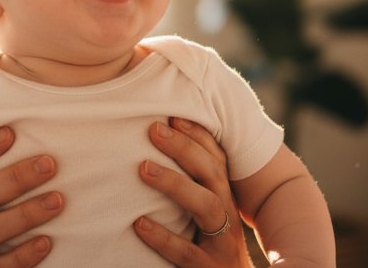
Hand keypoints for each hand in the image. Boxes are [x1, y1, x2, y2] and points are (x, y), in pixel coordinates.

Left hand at [134, 118, 254, 267]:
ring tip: (143, 168)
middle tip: (153, 129)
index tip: (173, 115)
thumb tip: (152, 154)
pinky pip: (186, 252)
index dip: (198, 135)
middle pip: (211, 173)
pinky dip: (163, 237)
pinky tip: (139, 223)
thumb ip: (191, 187)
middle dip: (184, 147)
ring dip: (174, 183)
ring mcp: (221, 243)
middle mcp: (228, 215)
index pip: (216, 159)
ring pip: (205, 205)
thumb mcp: (207, 216)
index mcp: (225, 198)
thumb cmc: (211, 249)